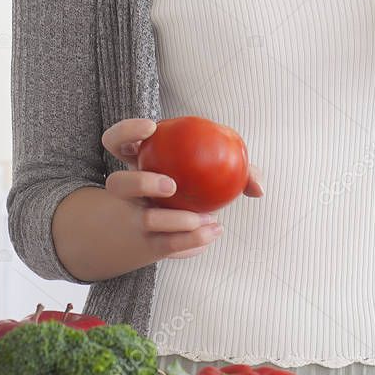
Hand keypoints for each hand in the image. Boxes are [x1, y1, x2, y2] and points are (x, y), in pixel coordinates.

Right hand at [100, 119, 263, 259]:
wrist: (178, 223)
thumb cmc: (198, 185)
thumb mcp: (215, 170)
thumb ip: (241, 172)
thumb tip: (258, 188)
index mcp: (138, 163)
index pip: (116, 141)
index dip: (127, 132)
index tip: (151, 128)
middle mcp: (130, 192)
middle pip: (117, 184)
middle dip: (142, 182)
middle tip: (172, 185)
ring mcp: (135, 219)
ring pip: (143, 220)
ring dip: (173, 220)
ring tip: (203, 219)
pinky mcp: (148, 245)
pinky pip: (166, 246)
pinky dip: (192, 241)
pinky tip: (214, 233)